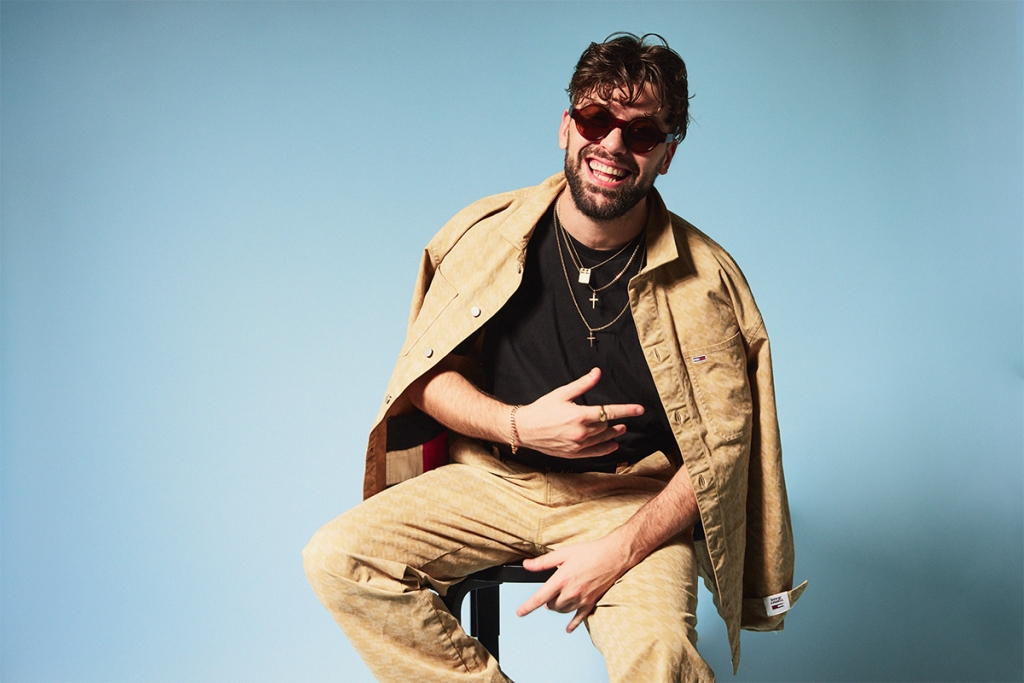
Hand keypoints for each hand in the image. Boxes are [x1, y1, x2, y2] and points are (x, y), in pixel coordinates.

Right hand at [515, 368, 643, 458]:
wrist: (523, 429)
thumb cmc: (542, 409)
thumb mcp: (562, 393)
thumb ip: (583, 384)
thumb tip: (597, 372)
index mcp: (580, 415)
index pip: (609, 412)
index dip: (626, 410)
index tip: (639, 410)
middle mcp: (580, 432)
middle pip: (606, 426)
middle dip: (617, 421)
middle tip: (625, 419)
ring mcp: (577, 445)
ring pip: (602, 440)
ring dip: (613, 434)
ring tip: (621, 430)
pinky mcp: (572, 454)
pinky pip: (594, 453)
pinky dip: (605, 450)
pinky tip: (613, 446)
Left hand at [515, 536, 630, 632]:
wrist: (613, 556)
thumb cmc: (590, 551)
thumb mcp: (564, 553)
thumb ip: (543, 562)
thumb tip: (527, 565)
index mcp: (561, 579)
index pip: (539, 597)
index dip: (527, 607)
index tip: (519, 613)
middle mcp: (571, 592)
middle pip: (551, 605)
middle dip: (547, 601)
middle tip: (549, 592)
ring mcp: (582, 599)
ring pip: (563, 611)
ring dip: (557, 607)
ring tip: (558, 600)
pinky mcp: (591, 602)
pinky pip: (579, 618)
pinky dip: (572, 624)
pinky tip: (568, 629)